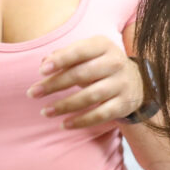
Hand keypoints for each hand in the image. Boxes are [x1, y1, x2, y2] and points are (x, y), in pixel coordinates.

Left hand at [27, 36, 144, 129]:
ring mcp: (121, 84)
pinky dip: (81, 121)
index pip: (80, 51)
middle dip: (55, 85)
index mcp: (103, 45)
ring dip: (65, 105)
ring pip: (90, 96)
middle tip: (33, 93)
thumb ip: (65, 56)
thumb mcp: (87, 54)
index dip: (60, 60)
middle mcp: (115, 62)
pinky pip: (100, 115)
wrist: (137, 82)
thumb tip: (44, 62)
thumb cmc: (100, 65)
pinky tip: (64, 124)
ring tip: (45, 112)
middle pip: (81, 74)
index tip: (41, 71)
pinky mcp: (124, 104)